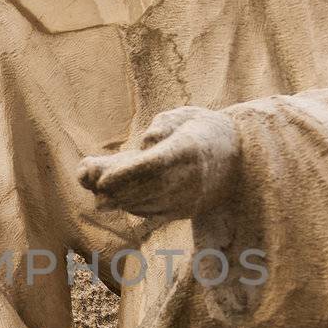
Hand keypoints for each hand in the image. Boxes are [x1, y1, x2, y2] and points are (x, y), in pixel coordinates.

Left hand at [77, 107, 239, 220]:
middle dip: (111, 186)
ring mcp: (189, 198)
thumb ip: (164, 124)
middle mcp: (190, 177)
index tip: (102, 177)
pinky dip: (132, 206)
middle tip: (85, 177)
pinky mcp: (186, 211)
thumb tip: (146, 142)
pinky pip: (153, 213)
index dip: (125, 174)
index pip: (154, 165)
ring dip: (116, 198)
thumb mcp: (187, 115)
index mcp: (190, 149)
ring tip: (95, 188)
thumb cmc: (207, 129)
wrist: (242, 158)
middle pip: (143, 188)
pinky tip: (116, 198)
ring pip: (145, 203)